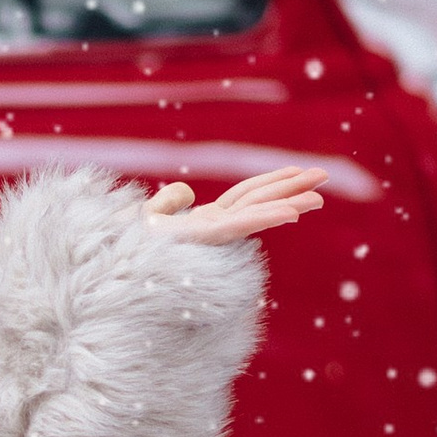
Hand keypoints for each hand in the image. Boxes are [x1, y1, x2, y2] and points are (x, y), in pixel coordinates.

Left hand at [141, 165, 324, 244]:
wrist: (113, 264)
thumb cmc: (128, 249)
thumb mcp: (149, 217)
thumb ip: (168, 203)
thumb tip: (187, 192)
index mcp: (206, 221)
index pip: (245, 197)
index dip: (272, 183)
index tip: (298, 172)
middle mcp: (214, 227)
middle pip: (259, 200)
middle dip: (291, 188)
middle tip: (323, 177)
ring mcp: (210, 233)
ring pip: (256, 212)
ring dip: (288, 203)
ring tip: (318, 198)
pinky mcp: (201, 238)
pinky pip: (239, 226)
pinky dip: (265, 219)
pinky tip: (288, 213)